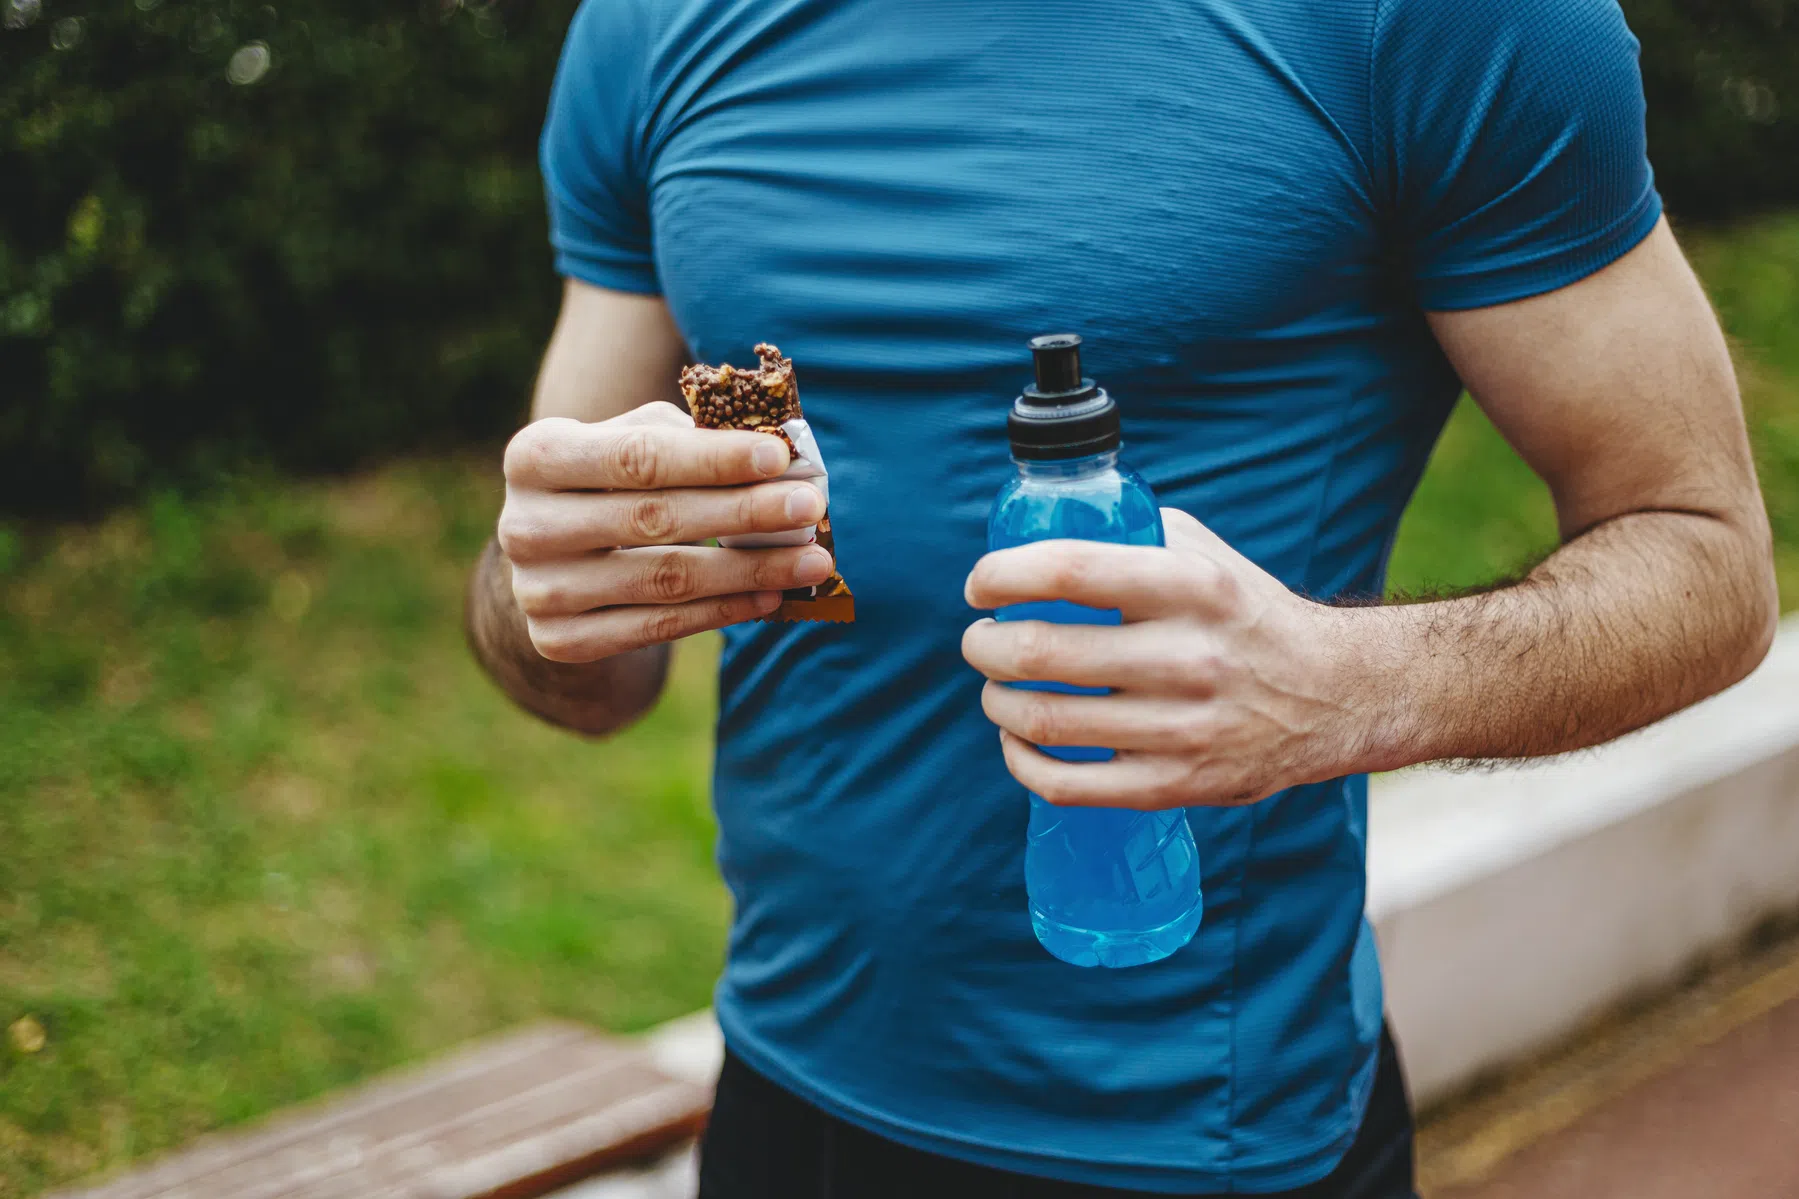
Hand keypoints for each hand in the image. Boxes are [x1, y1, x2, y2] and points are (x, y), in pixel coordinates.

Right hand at [498, 401, 833, 661]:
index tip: (778, 457)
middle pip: (654, 519)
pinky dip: (722, 611)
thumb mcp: (632, 442)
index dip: (712, 458)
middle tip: (810, 508)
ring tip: (811, 560)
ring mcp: (538, 590)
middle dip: (744, 513)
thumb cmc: (610, 482)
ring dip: (749, 571)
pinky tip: (771, 596)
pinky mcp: (558, 641)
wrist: (556, 560)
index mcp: (536, 456)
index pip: (638, 456)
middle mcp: (524, 526)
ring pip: (664, 580)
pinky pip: (656, 628)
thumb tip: (779, 456)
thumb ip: (691, 438)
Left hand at [961, 509, 1358, 807]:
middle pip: (1041, 653)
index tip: (981, 587)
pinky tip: (1019, 743)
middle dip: (986, 647)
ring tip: (998, 688)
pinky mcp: (1177, 784)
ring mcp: (1183, 728)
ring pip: (1045, 721)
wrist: (1336, 694)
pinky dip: (1022, 762)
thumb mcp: (1206, 555)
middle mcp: (1188, 657)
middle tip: (981, 642)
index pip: (1069, 571)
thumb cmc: (1248, 616)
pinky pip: (1068, 784)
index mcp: (1191, 587)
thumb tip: (1042, 531)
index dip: (1003, 577)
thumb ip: (1132, 536)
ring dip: (998, 703)